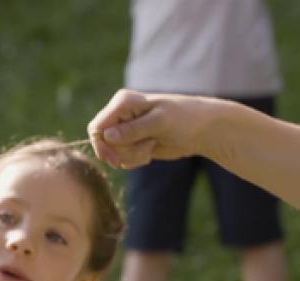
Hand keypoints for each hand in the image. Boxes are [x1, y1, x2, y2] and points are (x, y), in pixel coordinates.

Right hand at [87, 89, 215, 168]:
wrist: (202, 129)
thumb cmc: (185, 118)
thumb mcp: (160, 122)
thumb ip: (133, 130)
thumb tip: (107, 136)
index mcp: (122, 102)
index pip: (97, 127)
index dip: (102, 145)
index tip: (115, 158)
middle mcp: (119, 114)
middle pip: (103, 143)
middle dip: (123, 151)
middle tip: (146, 147)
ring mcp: (124, 129)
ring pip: (113, 152)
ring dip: (131, 156)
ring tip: (151, 146)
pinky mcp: (131, 142)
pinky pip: (121, 158)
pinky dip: (134, 159)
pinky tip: (150, 151)